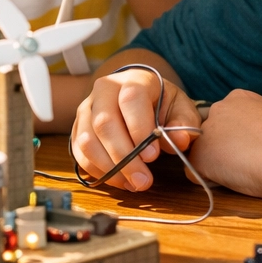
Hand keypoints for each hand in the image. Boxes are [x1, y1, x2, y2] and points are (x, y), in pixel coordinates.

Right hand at [73, 68, 200, 191]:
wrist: (138, 97)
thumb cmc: (162, 104)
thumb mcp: (181, 109)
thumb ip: (183, 123)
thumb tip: (180, 140)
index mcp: (133, 79)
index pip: (130, 99)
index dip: (139, 129)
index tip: (153, 156)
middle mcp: (104, 90)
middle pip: (104, 122)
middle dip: (123, 157)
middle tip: (143, 180)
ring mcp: (87, 108)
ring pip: (87, 140)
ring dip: (109, 168)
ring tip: (133, 183)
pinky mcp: (78, 127)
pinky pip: (80, 153)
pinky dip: (99, 171)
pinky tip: (121, 180)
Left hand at [188, 88, 261, 199]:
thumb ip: (256, 126)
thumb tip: (257, 140)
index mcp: (238, 98)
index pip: (225, 121)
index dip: (237, 140)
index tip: (255, 149)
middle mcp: (217, 108)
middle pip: (210, 135)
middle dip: (223, 150)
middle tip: (249, 162)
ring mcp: (205, 131)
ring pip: (202, 153)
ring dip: (217, 165)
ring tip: (246, 170)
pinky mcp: (200, 155)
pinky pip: (195, 173)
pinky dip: (212, 181)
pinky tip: (237, 179)